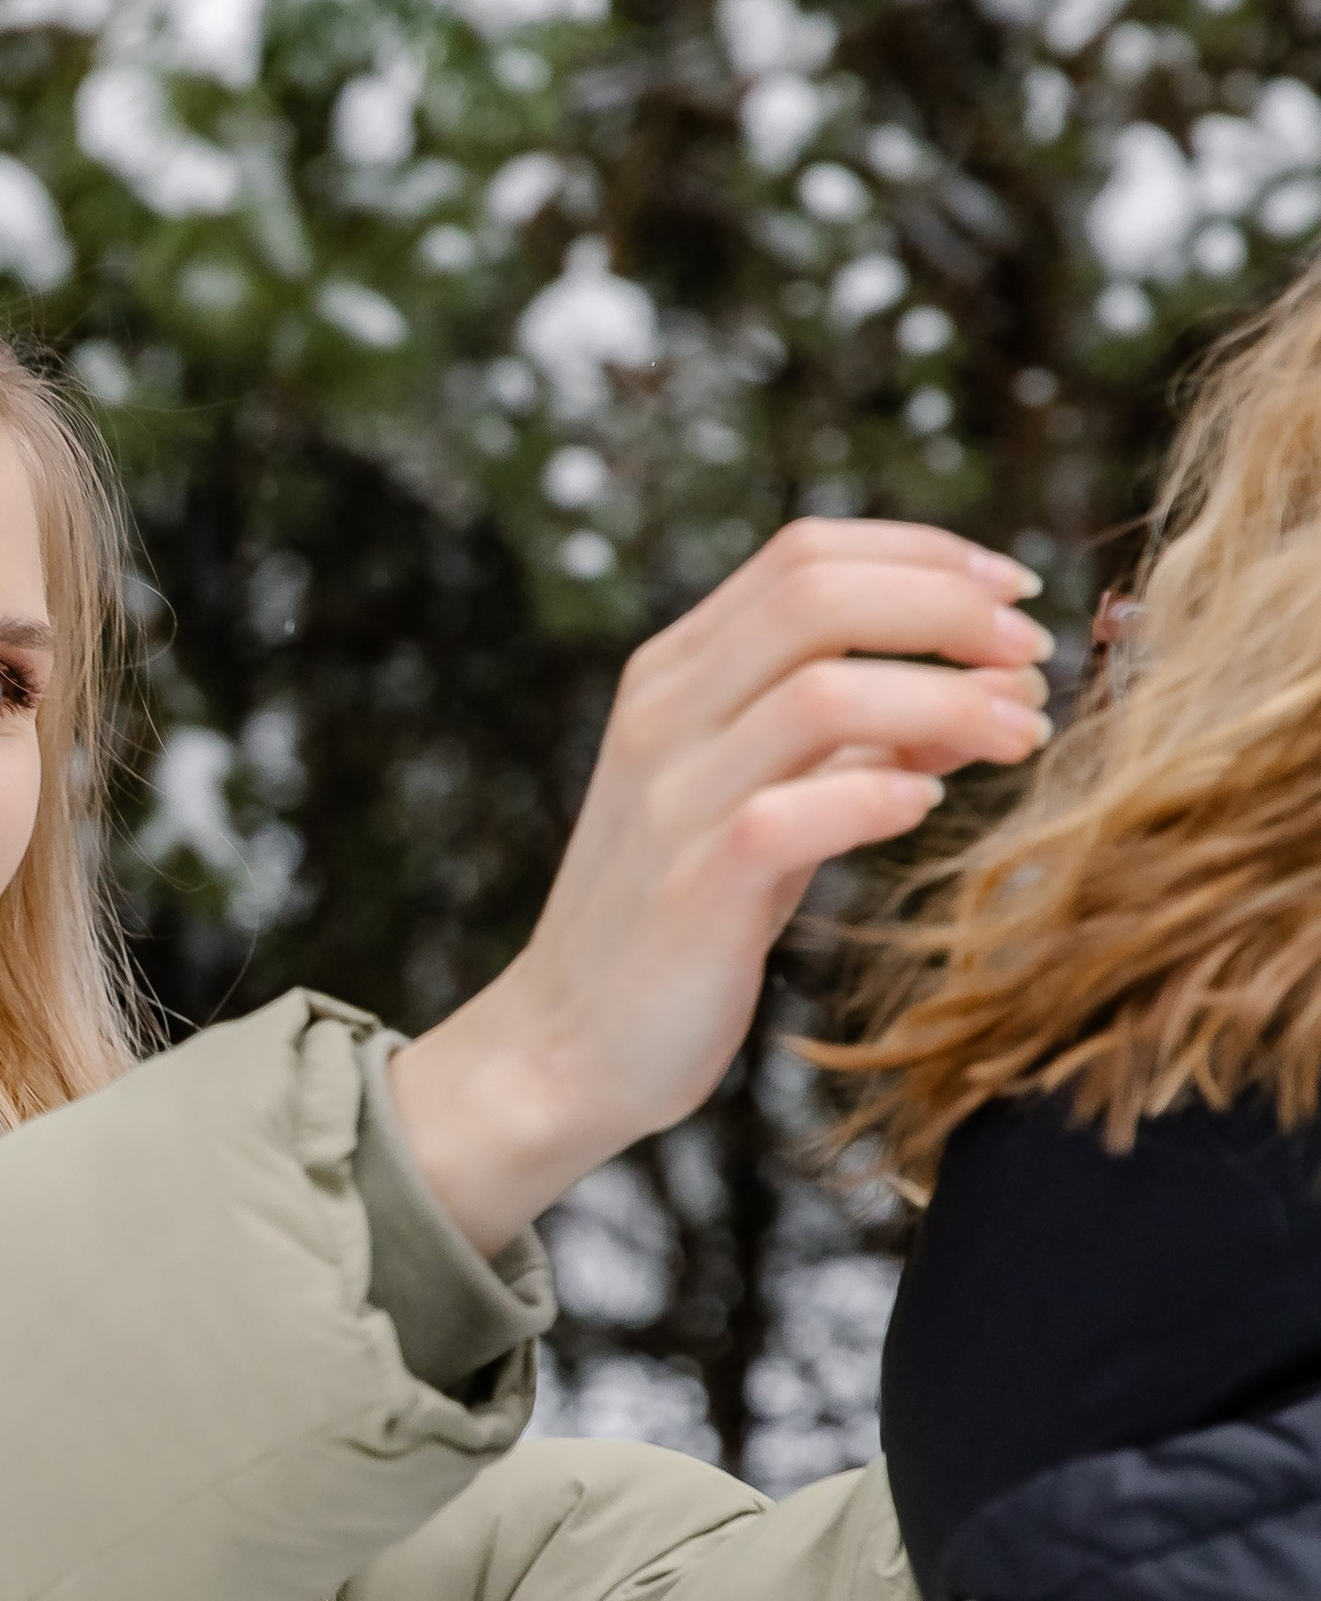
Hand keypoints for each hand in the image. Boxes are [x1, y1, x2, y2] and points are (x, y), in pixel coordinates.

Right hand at [389, 519, 1050, 1252]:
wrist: (567, 1046)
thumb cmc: (681, 919)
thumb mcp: (764, 798)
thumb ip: (850, 736)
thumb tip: (982, 684)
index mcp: (674, 672)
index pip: (805, 553)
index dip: (924, 555)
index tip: (1013, 592)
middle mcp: (663, 715)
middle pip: (816, 597)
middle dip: (949, 610)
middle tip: (1033, 657)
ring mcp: (670, 798)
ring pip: (821, 693)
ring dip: (946, 701)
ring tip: (1020, 735)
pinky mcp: (691, 887)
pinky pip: (795, 812)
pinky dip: (880, 793)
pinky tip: (928, 806)